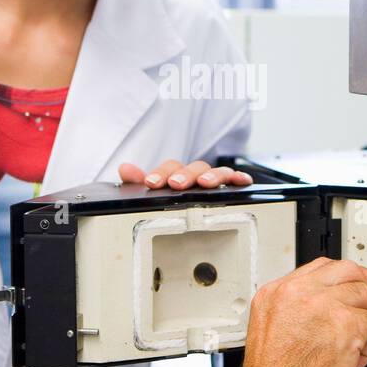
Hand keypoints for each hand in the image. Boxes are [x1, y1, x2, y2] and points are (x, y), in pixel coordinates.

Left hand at [117, 159, 252, 190]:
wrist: (192, 199)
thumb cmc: (174, 194)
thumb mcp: (153, 189)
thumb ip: (137, 181)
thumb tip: (125, 169)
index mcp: (177, 173)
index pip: (170, 168)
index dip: (160, 173)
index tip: (151, 182)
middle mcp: (197, 174)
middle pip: (194, 167)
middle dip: (185, 175)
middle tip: (176, 183)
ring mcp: (214, 178)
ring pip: (216, 172)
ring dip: (212, 175)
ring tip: (205, 183)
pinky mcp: (231, 184)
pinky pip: (236, 178)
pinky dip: (239, 177)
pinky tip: (241, 181)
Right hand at [228, 258, 366, 366]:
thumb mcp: (273, 330)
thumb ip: (300, 311)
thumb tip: (334, 302)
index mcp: (276, 293)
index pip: (322, 267)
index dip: (348, 275)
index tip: (363, 280)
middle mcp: (297, 294)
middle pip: (348, 271)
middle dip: (365, 290)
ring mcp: (321, 307)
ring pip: (365, 296)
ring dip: (366, 322)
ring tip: (351, 347)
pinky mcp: (344, 326)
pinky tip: (351, 360)